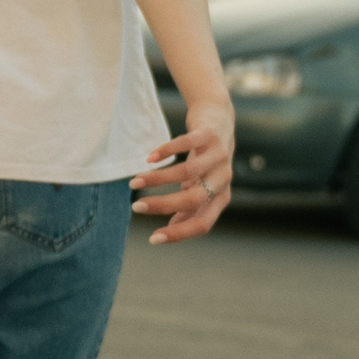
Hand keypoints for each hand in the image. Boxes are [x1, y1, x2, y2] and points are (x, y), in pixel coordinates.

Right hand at [131, 96, 232, 242]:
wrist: (219, 119)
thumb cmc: (205, 160)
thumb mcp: (199, 185)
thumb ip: (190, 207)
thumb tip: (173, 228)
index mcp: (221, 197)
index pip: (202, 223)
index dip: (179, 233)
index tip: (152, 238)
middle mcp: (223, 179)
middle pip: (194, 199)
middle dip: (162, 206)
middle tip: (136, 208)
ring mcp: (219, 155)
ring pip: (187, 172)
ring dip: (157, 179)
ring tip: (135, 183)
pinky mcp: (210, 134)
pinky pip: (187, 143)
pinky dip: (166, 151)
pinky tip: (149, 158)